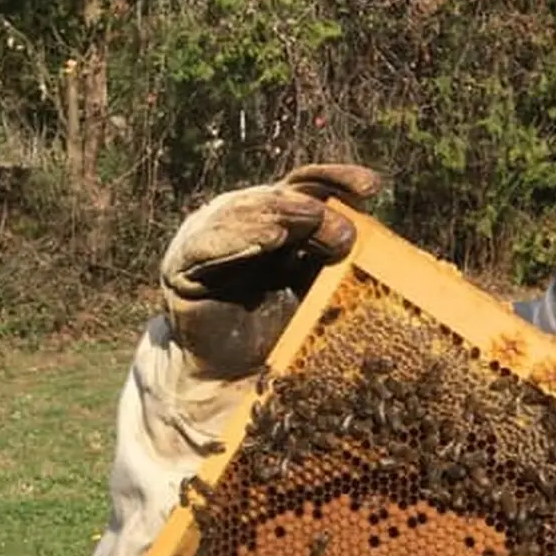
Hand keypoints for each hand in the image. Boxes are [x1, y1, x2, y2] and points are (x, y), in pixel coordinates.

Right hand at [160, 164, 381, 377]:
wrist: (239, 376)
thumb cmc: (287, 329)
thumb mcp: (321, 287)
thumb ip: (337, 256)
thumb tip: (372, 232)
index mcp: (278, 218)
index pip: (307, 185)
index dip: (337, 179)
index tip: (373, 187)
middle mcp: (242, 220)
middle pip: (278, 197)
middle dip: (312, 208)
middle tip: (342, 226)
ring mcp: (209, 239)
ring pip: (241, 214)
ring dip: (277, 215)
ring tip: (305, 221)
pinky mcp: (182, 268)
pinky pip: (204, 247)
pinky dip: (234, 240)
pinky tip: (266, 240)